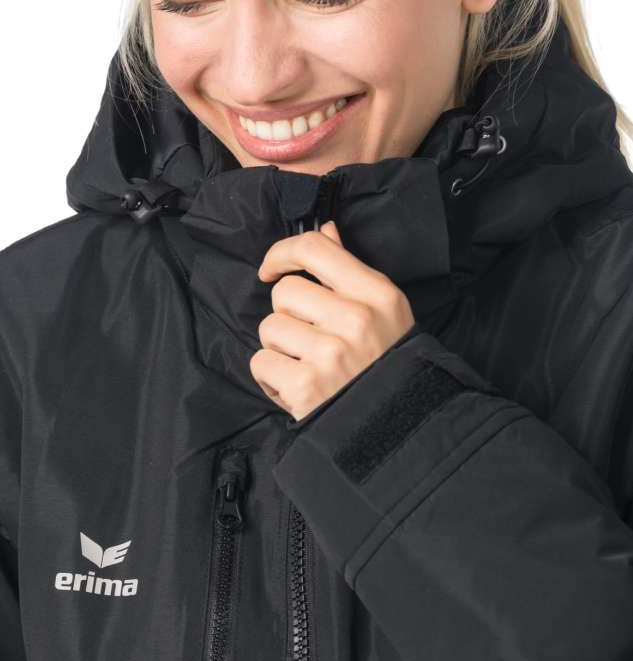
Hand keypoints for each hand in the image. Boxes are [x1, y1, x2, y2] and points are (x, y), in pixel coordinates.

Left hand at [251, 221, 414, 420]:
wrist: (399, 430)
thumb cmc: (387, 365)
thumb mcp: (384, 312)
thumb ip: (350, 270)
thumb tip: (326, 231)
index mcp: (377, 294)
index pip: (314, 248)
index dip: (282, 253)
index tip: (271, 269)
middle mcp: (355, 319)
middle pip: (285, 292)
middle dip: (288, 316)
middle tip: (310, 340)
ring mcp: (329, 354)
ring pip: (270, 327)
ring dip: (279, 348)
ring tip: (306, 366)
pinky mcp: (306, 386)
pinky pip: (261, 362)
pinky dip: (271, 378)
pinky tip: (296, 387)